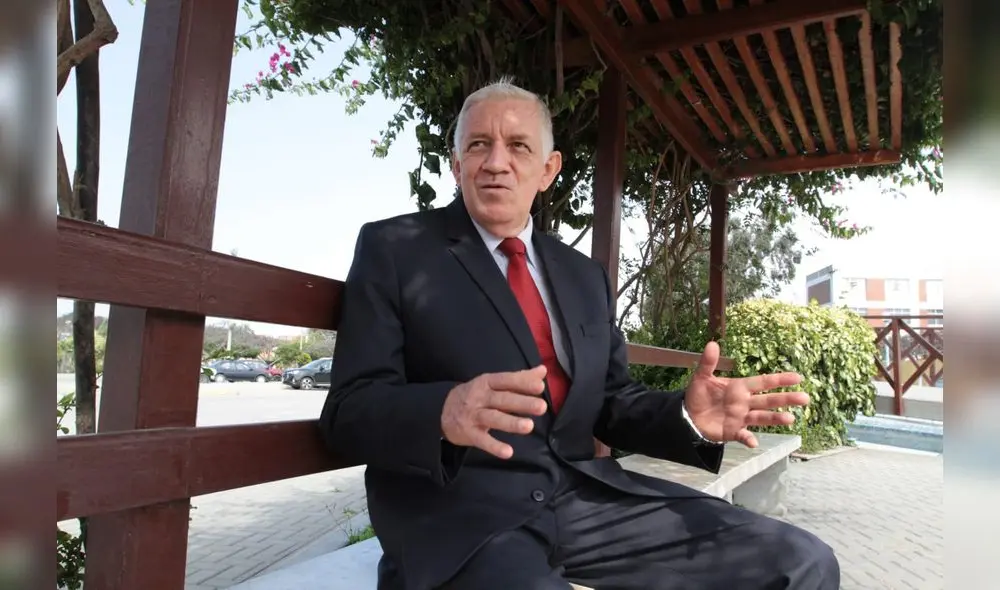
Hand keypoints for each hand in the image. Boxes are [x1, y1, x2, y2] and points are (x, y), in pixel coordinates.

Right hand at [441, 365, 548, 458]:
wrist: (442, 410)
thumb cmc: (476, 395)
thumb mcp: (493, 383)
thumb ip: (518, 378)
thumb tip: (542, 371)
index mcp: (487, 383)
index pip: (505, 381)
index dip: (522, 383)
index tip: (540, 387)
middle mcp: (480, 398)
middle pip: (502, 400)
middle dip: (522, 403)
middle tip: (541, 407)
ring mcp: (473, 416)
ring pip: (493, 419)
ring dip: (511, 423)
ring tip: (529, 427)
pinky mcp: (468, 433)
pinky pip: (482, 441)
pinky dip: (494, 447)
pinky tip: (508, 452)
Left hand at [684, 342, 808, 447]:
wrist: (688, 416)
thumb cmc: (699, 395)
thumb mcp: (701, 377)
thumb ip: (708, 363)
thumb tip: (712, 344)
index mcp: (740, 387)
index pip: (763, 382)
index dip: (779, 380)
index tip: (797, 377)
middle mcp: (745, 402)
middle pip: (768, 400)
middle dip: (786, 399)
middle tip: (805, 398)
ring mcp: (741, 418)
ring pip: (762, 417)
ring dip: (775, 418)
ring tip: (790, 419)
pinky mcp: (733, 431)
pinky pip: (743, 435)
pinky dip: (748, 439)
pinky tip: (753, 442)